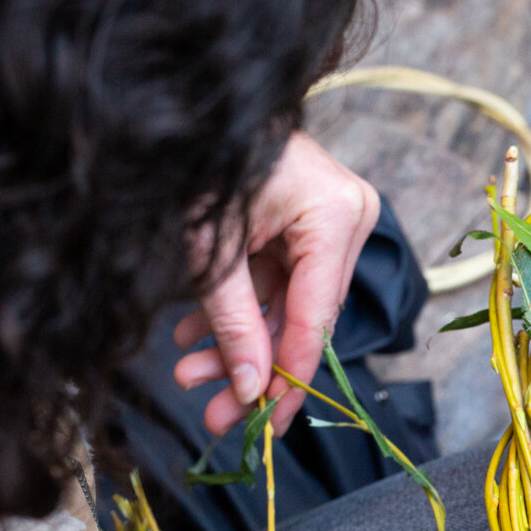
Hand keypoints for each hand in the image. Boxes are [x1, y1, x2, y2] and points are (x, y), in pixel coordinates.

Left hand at [175, 131, 380, 436]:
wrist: (183, 104)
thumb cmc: (198, 160)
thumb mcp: (210, 252)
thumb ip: (232, 323)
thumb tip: (249, 390)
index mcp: (336, 215)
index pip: (316, 317)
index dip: (289, 377)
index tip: (264, 426)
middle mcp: (346, 215)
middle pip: (303, 316)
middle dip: (252, 365)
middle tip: (216, 417)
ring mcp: (328, 216)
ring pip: (286, 304)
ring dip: (236, 342)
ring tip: (188, 376)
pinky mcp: (303, 217)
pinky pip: (274, 279)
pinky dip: (235, 308)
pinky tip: (194, 339)